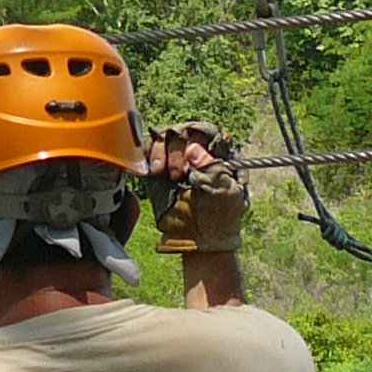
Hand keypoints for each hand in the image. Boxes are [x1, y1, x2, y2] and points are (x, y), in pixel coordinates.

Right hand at [145, 124, 250, 253]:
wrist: (198, 240)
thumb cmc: (219, 217)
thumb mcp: (223, 192)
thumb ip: (212, 167)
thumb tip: (194, 149)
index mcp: (218, 154)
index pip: (204, 130)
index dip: (195, 135)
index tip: (190, 148)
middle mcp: (196, 154)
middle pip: (181, 132)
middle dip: (177, 150)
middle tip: (178, 174)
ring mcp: (176, 161)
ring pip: (163, 139)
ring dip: (161, 153)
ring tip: (162, 173)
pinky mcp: (158, 171)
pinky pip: (148, 153)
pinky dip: (148, 156)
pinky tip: (152, 170)